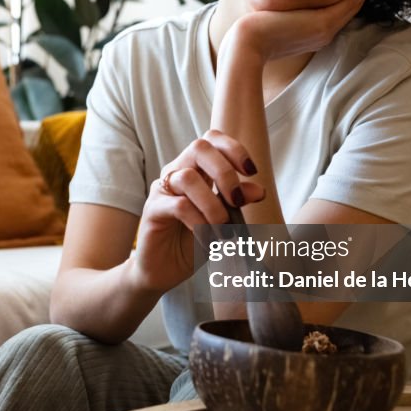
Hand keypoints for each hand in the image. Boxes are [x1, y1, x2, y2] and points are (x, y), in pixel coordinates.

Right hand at [130, 130, 265, 292]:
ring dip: (212, 203)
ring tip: (222, 228)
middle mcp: (177, 172)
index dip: (234, 148)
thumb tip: (259, 190)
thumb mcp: (222, 221)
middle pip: (199, 148)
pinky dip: (199, 222)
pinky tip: (207, 239)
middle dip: (224, 172)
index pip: (212, 139)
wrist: (164, 271)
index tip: (251, 171)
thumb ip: (236, 202)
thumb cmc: (193, 241)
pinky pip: (178, 206)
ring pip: (187, 177)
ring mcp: (162, 190)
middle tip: (236, 201)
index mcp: (195, 169)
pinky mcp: (152, 210)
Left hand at [223, 0, 377, 62]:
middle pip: (349, 9)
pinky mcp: (322, 24)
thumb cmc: (251, 33)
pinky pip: (348, 4)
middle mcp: (323, 34)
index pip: (337, 13)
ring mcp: (324, 30)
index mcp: (313, 34)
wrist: (247, 45)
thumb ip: (283, 10)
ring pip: (352, 7)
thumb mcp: (272, 18)